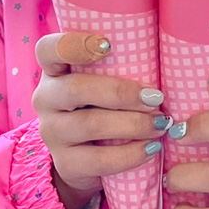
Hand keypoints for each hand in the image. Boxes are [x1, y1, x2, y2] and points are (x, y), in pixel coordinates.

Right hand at [32, 32, 169, 208]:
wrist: (85, 158)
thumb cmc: (103, 105)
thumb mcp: (102, 82)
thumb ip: (118, 67)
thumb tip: (164, 60)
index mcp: (53, 69)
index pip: (48, 49)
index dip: (74, 44)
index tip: (108, 45)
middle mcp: (45, 98)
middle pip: (75, 89)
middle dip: (120, 93)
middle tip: (156, 98)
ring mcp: (51, 132)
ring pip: (90, 125)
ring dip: (132, 124)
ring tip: (161, 124)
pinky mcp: (65, 163)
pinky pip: (98, 160)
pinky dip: (130, 154)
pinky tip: (151, 149)